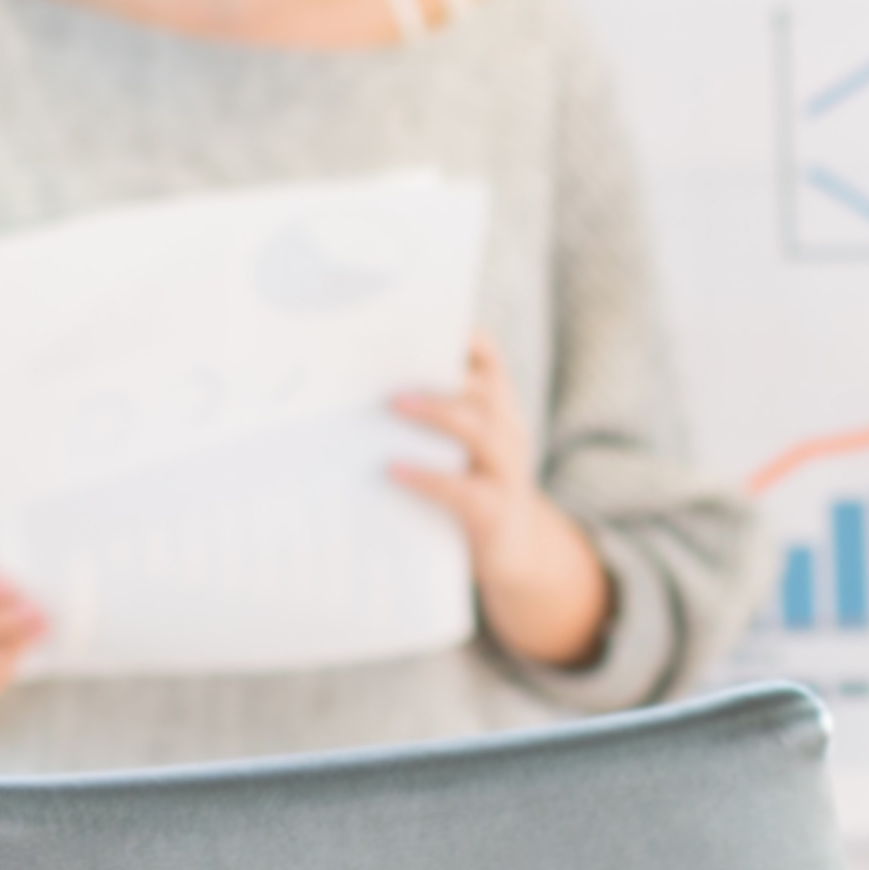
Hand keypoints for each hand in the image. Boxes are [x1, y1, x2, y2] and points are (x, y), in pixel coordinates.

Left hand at [390, 331, 615, 669]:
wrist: (514, 556)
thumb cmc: (469, 490)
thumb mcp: (455, 449)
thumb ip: (424, 419)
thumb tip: (354, 390)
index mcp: (497, 410)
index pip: (487, 358)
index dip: (461, 334)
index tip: (417, 313)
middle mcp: (509, 432)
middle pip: (483, 389)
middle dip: (440, 370)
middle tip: (390, 356)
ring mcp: (507, 473)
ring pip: (480, 431)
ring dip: (437, 412)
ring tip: (395, 402)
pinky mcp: (495, 514)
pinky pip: (463, 491)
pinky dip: (427, 477)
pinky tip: (392, 469)